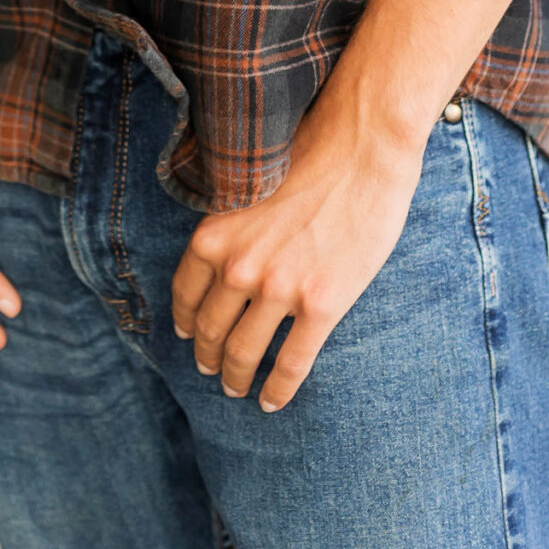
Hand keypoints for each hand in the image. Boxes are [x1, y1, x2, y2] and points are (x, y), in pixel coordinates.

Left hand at [170, 96, 423, 412]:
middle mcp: (240, 263)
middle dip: (208, 357)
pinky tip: (273, 402)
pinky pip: (291, 364)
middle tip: (212, 371)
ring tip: (238, 390)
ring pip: (245, 352)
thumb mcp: (250, 183)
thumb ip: (234, 222)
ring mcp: (280, 287)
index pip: (186, 291)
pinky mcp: (322, 304)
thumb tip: (227, 251)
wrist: (363, 146)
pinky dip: (278, 390)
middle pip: (211, 328)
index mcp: (218, 230)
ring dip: (236, 378)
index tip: (188, 334)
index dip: (185, 320)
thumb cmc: (311, 151)